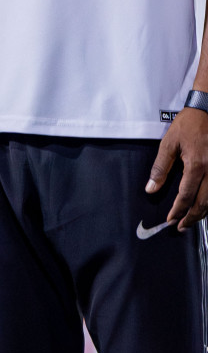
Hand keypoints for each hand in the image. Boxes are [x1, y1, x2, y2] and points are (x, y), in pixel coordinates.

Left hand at [147, 107, 207, 228]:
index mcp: (197, 166)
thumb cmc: (188, 125)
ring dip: (203, 212)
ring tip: (192, 220)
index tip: (170, 220)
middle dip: (192, 218)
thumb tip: (151, 189)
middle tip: (181, 227)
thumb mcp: (169, 143)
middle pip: (204, 203)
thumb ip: (160, 168)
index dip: (178, 210)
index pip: (186, 196)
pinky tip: (204, 206)